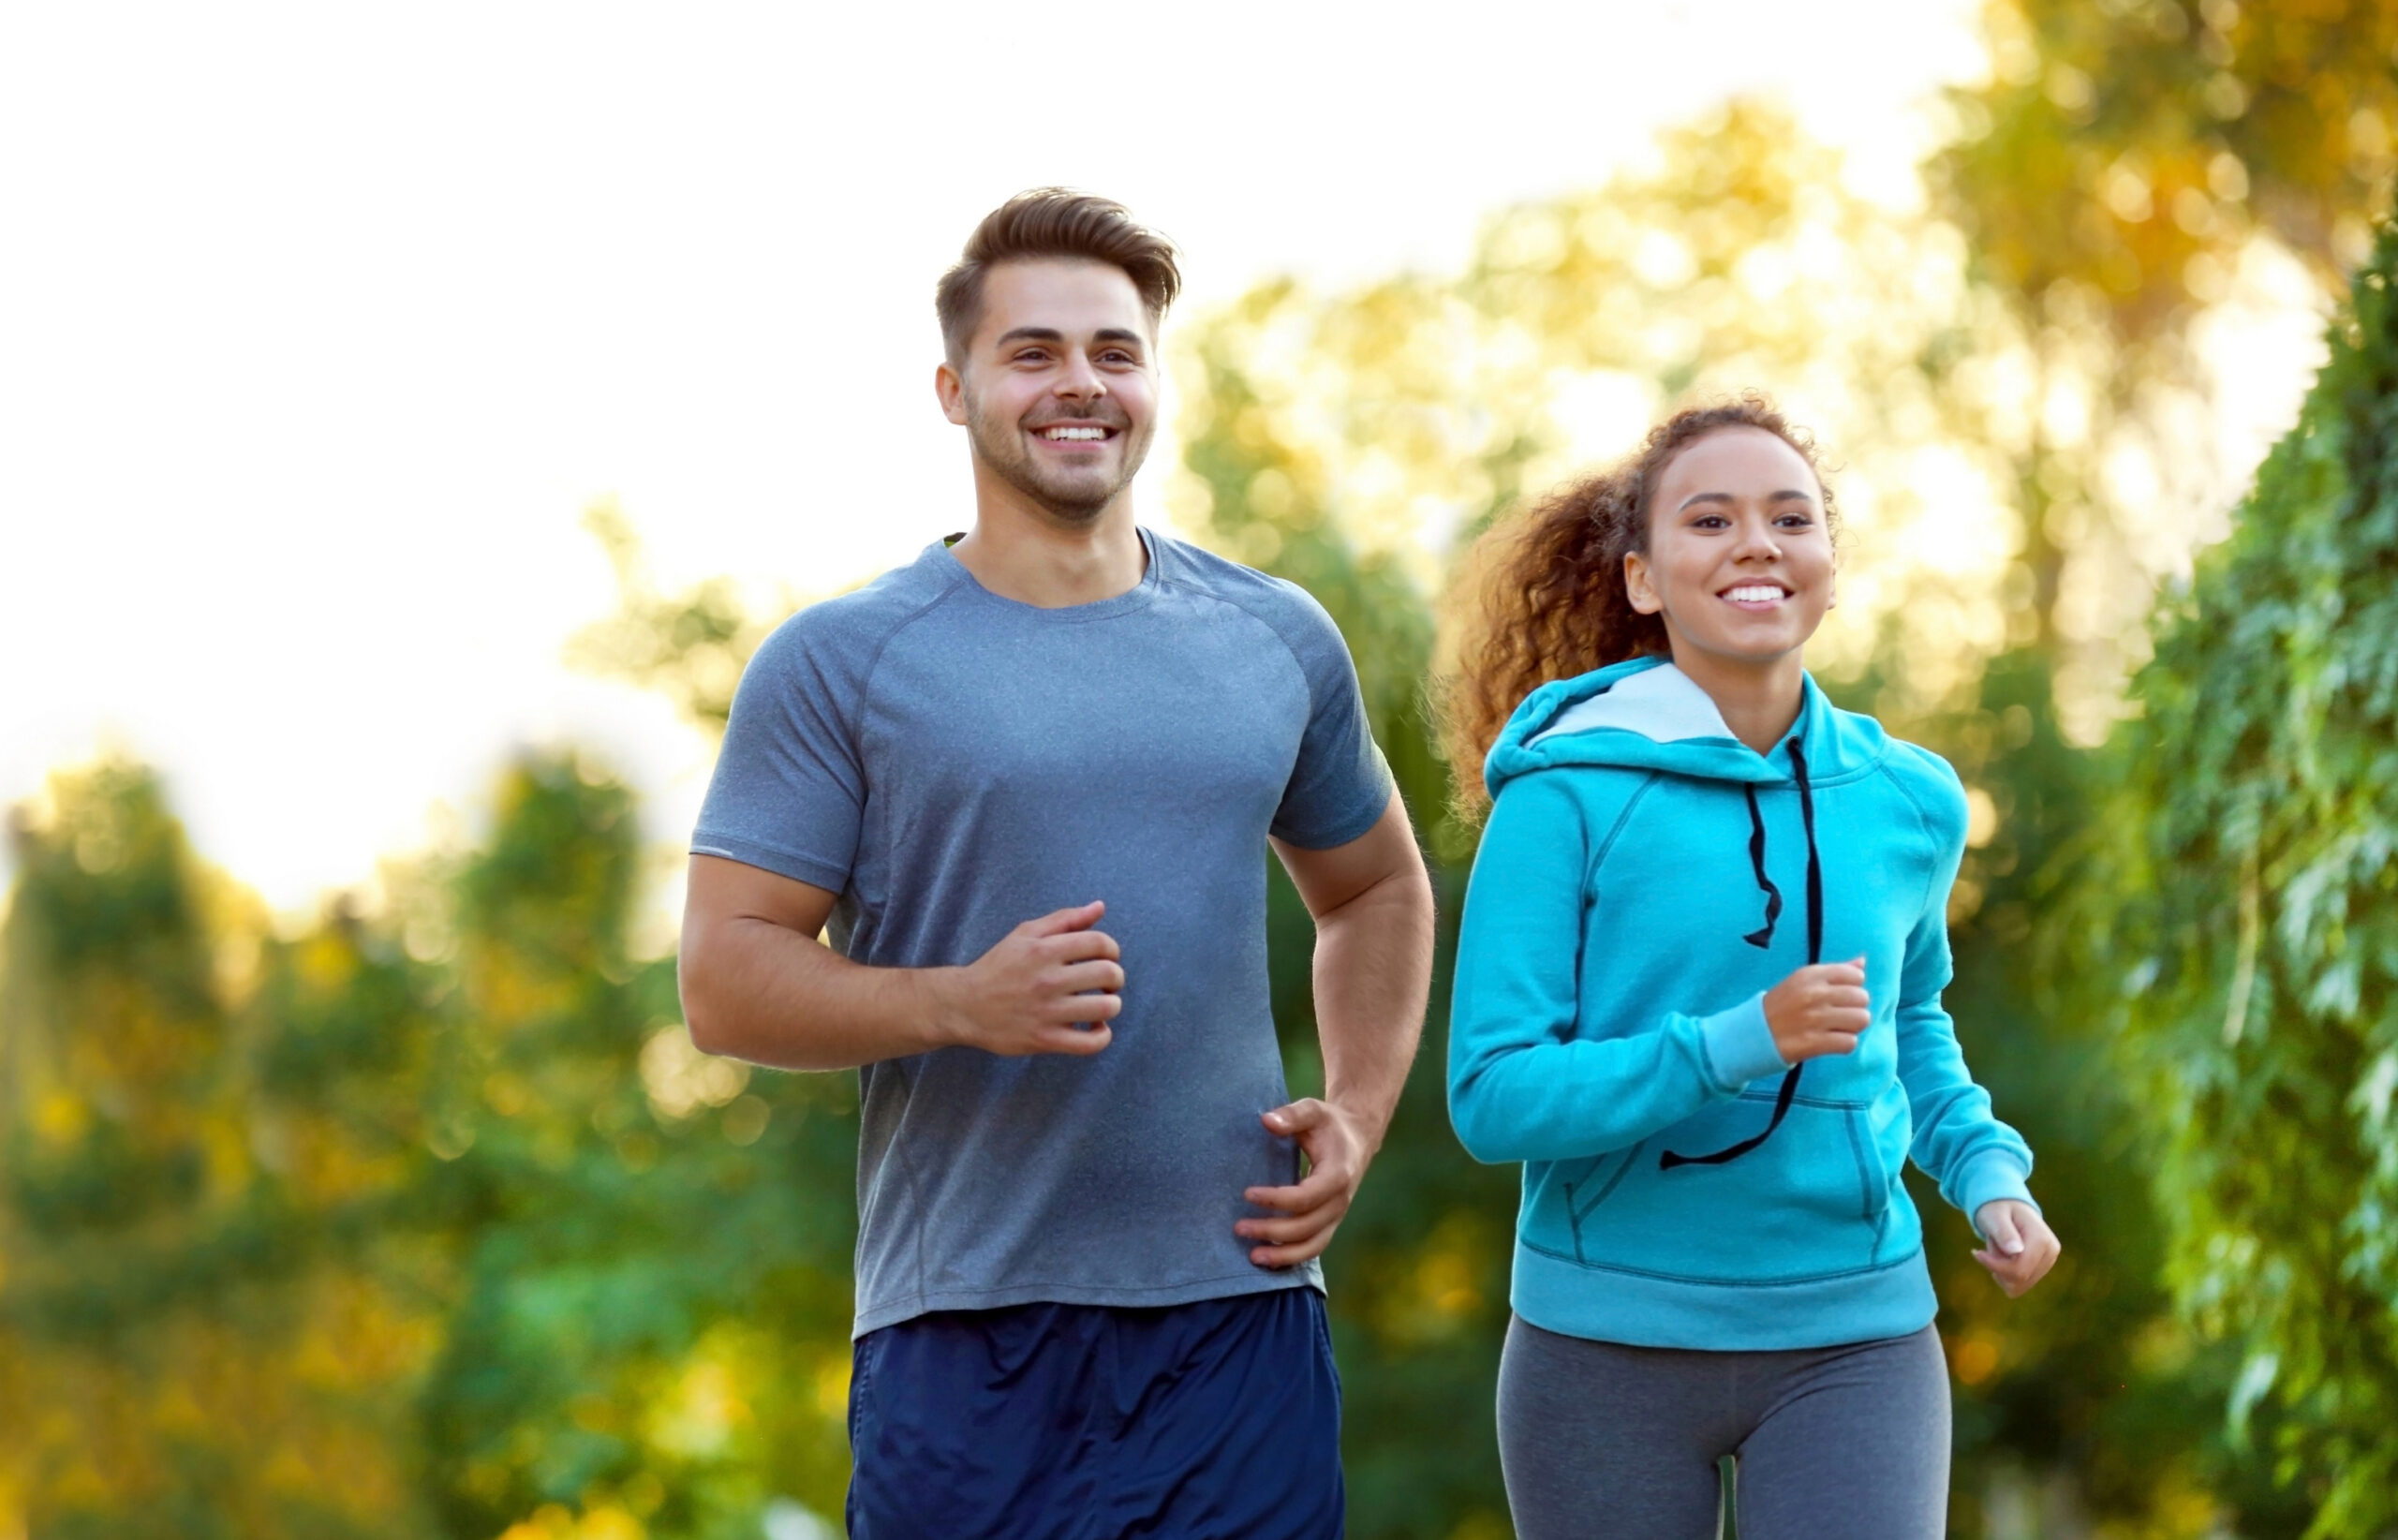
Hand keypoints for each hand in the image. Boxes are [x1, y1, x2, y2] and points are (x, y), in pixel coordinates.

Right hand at [928, 902, 1120, 1056]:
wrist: (965, 1006)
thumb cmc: (998, 967)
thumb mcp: (1025, 934)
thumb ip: (1065, 919)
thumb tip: (1100, 907)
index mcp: (1044, 950)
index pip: (1100, 943)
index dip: (1112, 950)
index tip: (1106, 958)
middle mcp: (1048, 979)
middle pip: (1108, 974)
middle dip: (1115, 977)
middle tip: (1106, 983)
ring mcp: (1047, 1012)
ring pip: (1105, 1008)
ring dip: (1112, 1005)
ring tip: (1101, 1004)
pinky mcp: (1045, 1040)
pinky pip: (1090, 1043)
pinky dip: (1102, 1035)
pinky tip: (1095, 1027)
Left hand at [1237, 1099, 1377, 1268]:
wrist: (1357, 1138)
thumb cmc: (1330, 1124)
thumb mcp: (1313, 1110)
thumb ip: (1291, 1116)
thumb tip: (1266, 1121)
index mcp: (1338, 1174)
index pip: (1306, 1197)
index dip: (1276, 1200)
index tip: (1247, 1194)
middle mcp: (1340, 1201)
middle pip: (1306, 1227)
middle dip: (1272, 1231)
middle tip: (1239, 1227)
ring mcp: (1337, 1216)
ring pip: (1312, 1246)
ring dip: (1283, 1254)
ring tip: (1253, 1257)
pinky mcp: (1330, 1223)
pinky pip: (1313, 1248)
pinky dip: (1292, 1258)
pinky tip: (1268, 1260)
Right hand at [1763, 957, 1868, 1063]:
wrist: (1754, 1033)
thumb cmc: (1783, 1005)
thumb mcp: (1803, 980)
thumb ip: (1835, 970)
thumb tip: (1862, 961)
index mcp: (1810, 975)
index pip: (1856, 976)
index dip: (1853, 987)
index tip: (1840, 996)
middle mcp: (1813, 994)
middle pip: (1862, 998)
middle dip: (1855, 1008)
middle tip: (1839, 1015)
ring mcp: (1814, 1019)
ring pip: (1861, 1019)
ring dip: (1853, 1027)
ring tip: (1838, 1028)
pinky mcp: (1814, 1042)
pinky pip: (1850, 1042)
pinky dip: (1844, 1044)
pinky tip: (1832, 1041)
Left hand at [1973, 1199, 2060, 1296]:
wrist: (2007, 1207)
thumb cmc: (1998, 1209)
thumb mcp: (1995, 1216)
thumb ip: (2004, 1232)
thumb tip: (2016, 1251)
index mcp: (2042, 1240)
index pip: (2019, 1270)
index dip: (1994, 1266)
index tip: (1976, 1252)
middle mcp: (2050, 1253)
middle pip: (2019, 1281)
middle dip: (1998, 1267)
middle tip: (1992, 1245)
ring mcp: (2047, 1263)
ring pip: (2018, 1286)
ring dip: (2000, 1270)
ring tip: (1999, 1248)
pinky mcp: (2041, 1269)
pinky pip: (2018, 1285)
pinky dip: (2004, 1273)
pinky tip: (2003, 1256)